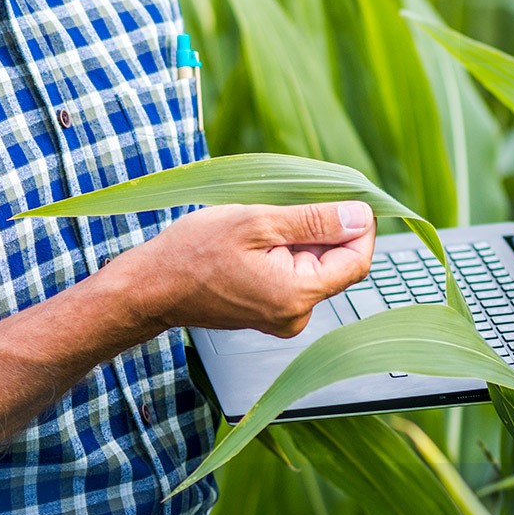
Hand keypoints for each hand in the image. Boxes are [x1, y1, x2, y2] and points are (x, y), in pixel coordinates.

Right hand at [111, 202, 375, 337]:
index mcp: (298, 294)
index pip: (358, 260)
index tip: (344, 198)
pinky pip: (294, 276)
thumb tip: (361, 217)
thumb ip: (315, 221)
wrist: (152, 287)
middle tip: (282, 208)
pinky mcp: (270, 312)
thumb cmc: (193, 253)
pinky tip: (254, 242)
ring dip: (298, 239)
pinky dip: (283, 253)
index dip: (358, 226)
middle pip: (336, 263)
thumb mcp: (257, 222)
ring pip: (314, 267)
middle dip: (320, 230)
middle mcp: (297, 315)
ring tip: (260, 227)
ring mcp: (283, 317)